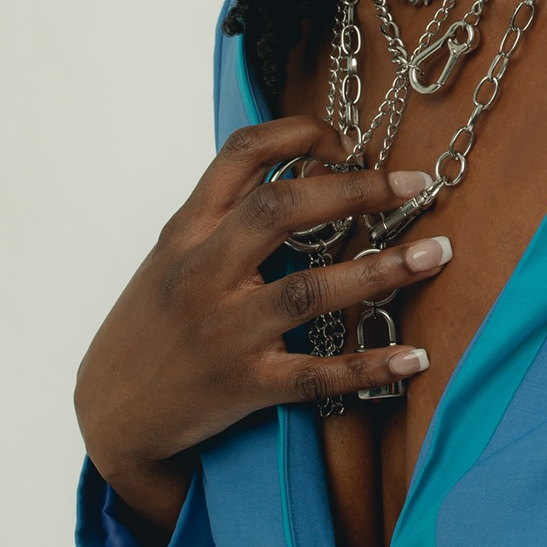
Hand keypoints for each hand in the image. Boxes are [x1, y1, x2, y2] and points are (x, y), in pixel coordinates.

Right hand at [73, 117, 453, 535]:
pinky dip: (370, 366)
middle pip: (280, 210)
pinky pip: (317, 375)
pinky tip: (415, 356)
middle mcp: (203, 272)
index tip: (348, 141)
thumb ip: (228, 213)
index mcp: (186, 230)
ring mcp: (224, 331)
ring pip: (309, 291)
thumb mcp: (173, 254)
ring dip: (380, 271)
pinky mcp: (243, 385)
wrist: (111, 412)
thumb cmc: (154, 322)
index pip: (240, 155)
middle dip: (353, 190)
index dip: (299, 134)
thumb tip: (311, 165)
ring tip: (435, 253)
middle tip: (412, 185)